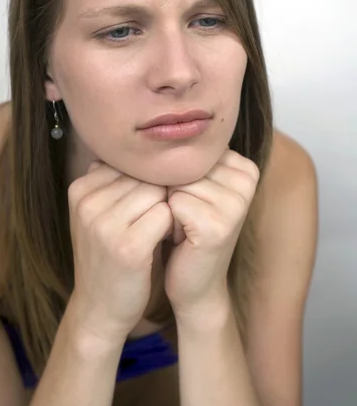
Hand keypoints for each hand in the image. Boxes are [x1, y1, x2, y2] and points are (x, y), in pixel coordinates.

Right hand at [68, 160, 172, 343]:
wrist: (100, 308)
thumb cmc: (107, 254)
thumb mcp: (97, 213)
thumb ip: (112, 181)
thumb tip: (140, 146)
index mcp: (80, 189)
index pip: (130, 164)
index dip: (146, 182)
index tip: (144, 205)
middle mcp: (88, 202)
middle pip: (145, 176)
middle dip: (158, 194)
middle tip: (156, 219)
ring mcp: (105, 224)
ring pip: (157, 192)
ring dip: (166, 209)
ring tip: (158, 230)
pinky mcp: (128, 246)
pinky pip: (166, 214)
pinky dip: (171, 226)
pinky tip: (164, 240)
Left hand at [163, 147, 259, 320]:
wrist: (194, 282)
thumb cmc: (188, 230)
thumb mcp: (194, 186)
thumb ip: (188, 156)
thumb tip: (158, 123)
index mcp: (244, 166)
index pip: (189, 149)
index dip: (177, 175)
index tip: (191, 200)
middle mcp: (246, 180)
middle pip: (182, 164)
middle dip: (172, 191)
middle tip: (186, 217)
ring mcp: (236, 202)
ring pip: (175, 182)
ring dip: (169, 207)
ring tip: (185, 227)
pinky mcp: (218, 225)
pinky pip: (173, 203)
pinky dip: (168, 222)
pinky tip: (183, 239)